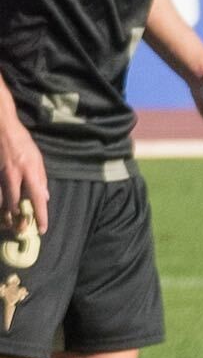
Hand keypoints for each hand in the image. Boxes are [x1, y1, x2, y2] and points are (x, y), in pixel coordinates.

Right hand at [0, 123, 43, 240]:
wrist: (1, 127)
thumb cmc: (21, 141)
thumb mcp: (37, 158)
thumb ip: (41, 178)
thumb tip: (44, 197)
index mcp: (29, 171)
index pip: (37, 199)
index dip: (40, 216)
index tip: (42, 229)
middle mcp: (13, 176)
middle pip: (15, 205)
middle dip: (18, 220)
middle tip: (21, 230)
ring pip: (1, 201)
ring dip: (5, 215)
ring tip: (8, 224)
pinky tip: (1, 209)